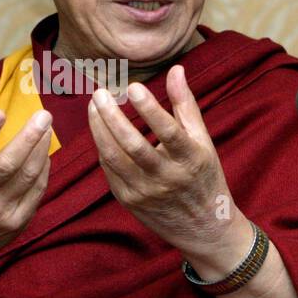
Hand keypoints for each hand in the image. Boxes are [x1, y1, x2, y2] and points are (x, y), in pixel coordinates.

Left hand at [87, 65, 233, 253]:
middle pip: (133, 145)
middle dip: (112, 117)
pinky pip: (108, 169)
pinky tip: (99, 128)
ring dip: (99, 129)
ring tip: (94, 106)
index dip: (150, 109)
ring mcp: (145, 192)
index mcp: (190, 160)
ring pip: (114, 157)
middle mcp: (167, 178)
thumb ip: (186, 105)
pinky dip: (102, 146)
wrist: (203, 228)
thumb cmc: (203, 176)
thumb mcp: (203, 141)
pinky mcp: (128, 200)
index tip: (134, 86)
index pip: (168, 132)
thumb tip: (176, 69)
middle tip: (99, 93)